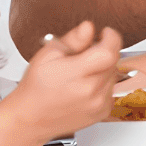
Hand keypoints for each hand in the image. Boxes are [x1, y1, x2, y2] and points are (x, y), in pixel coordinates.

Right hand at [7, 20, 122, 140]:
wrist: (31, 118)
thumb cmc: (36, 87)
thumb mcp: (48, 54)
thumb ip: (73, 40)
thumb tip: (88, 27)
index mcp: (76, 75)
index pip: (108, 52)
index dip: (111, 38)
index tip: (105, 33)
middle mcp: (91, 92)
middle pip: (113, 61)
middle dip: (104, 51)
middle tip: (85, 53)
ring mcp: (98, 104)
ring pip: (114, 74)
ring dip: (103, 67)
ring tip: (81, 72)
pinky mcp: (102, 112)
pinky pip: (111, 88)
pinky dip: (103, 83)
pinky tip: (85, 85)